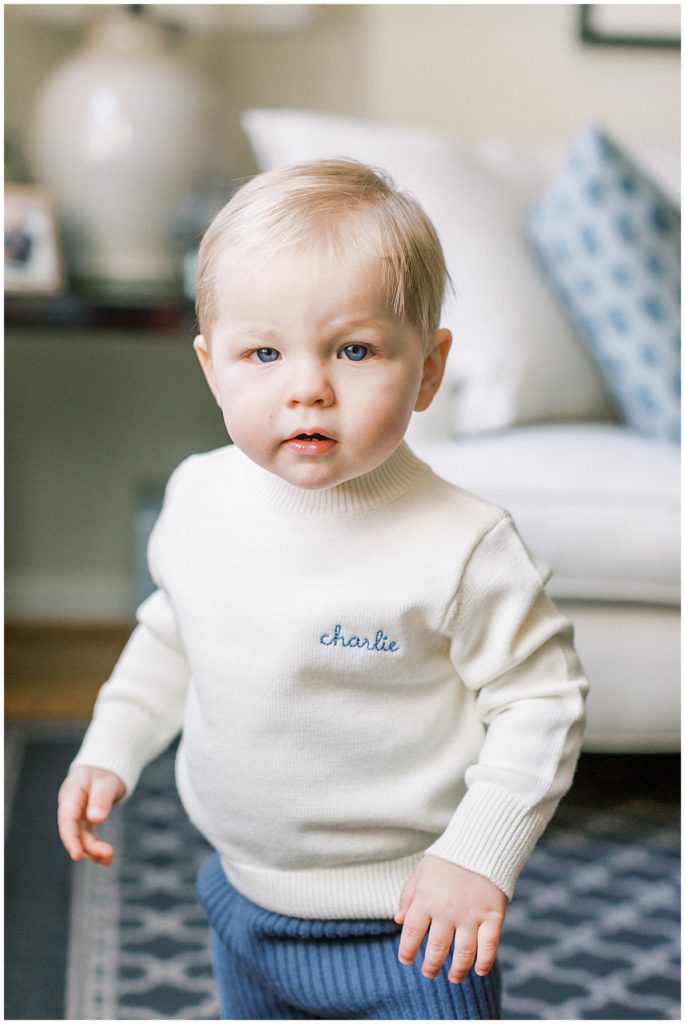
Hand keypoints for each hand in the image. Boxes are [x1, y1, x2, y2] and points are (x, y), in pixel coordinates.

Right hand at [57, 765, 125, 865]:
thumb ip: (101, 798)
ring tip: (109, 859)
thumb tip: (95, 819)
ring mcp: (76, 816)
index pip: (67, 820)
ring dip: (93, 851)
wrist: (105, 768)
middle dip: (89, 847)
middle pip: (75, 832)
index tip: (77, 855)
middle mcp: (70, 807)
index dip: (70, 839)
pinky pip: (88, 838)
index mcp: (71, 794)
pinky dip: (96, 847)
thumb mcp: (106, 782)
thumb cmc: (104, 772)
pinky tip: (107, 859)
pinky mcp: (84, 821)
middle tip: (108, 854)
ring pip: (81, 838)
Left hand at [395, 855, 505, 983]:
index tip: (406, 960)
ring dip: (457, 970)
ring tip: (453, 977)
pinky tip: (479, 970)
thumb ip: (409, 896)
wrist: (481, 843)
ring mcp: (471, 914)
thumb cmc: (447, 859)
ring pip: (462, 953)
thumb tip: (399, 921)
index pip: (412, 933)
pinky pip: (489, 945)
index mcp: (426, 898)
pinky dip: (484, 961)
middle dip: (431, 965)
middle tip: (429, 973)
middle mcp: (447, 910)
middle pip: (437, 948)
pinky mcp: (492, 915)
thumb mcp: (422, 872)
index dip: (407, 950)